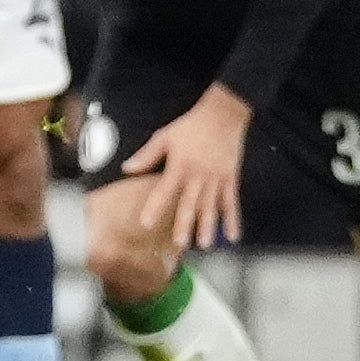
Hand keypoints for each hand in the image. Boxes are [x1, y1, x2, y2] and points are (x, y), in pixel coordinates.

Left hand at [115, 88, 253, 256]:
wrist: (222, 116)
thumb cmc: (190, 126)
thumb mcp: (164, 137)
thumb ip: (146, 155)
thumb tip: (126, 168)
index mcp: (179, 166)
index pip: (164, 191)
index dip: (155, 207)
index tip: (146, 223)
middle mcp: (198, 175)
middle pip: (190, 203)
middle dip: (184, 224)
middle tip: (179, 243)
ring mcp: (217, 178)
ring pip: (212, 207)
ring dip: (208, 226)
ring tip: (205, 244)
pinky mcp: (231, 178)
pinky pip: (232, 202)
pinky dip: (233, 219)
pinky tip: (233, 236)